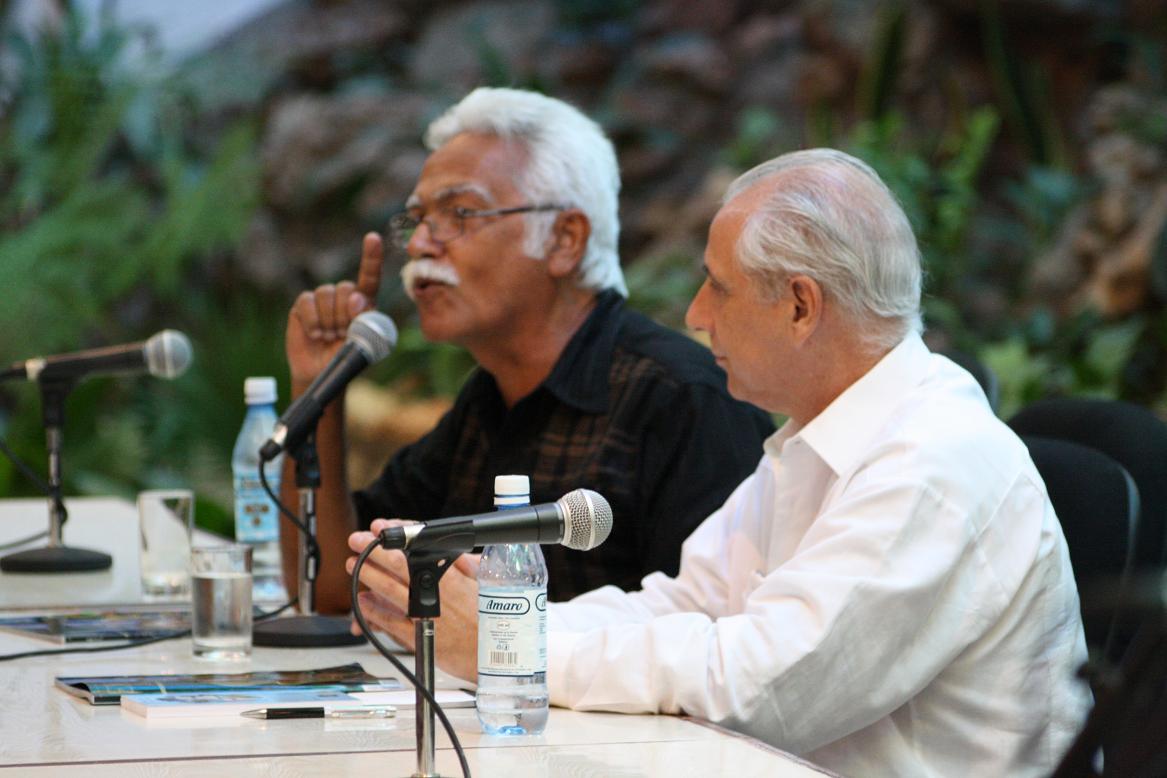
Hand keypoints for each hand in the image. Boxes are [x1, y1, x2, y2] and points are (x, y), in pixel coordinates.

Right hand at [286, 232, 383, 385]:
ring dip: (329, 320)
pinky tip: (315, 333)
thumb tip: (356, 296)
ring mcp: (322, 299)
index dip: (371, 257)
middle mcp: (343, 296)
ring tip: (329, 336)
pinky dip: (312, 320)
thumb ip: (363, 319)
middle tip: (342, 334)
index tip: (373, 238)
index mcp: (364, 302)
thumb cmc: (347, 357)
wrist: (321, 372)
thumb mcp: (364, 342)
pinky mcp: (303, 305)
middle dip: (345, 315)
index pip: (369, 277)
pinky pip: (308, 302)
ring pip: (327, 294)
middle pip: (346, 289)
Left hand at [346, 519, 480, 682]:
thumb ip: (464, 563)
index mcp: (450, 578)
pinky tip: (362, 602)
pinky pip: (389, 622)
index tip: (382, 528)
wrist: (489, 654)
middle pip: (397, 567)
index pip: (419, 549)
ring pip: (389, 591)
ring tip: (353, 564)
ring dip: (369, 575)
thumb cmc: (486, 619)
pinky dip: (373, 611)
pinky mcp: (417, 637)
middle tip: (358, 540)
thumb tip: (451, 547)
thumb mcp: (483, 583)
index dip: (397, 536)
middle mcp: (434, 595)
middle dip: (373, 552)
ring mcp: (423, 615)